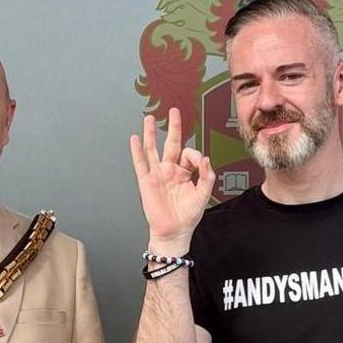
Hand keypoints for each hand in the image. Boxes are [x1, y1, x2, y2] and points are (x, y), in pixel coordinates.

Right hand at [128, 108, 213, 253]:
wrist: (174, 232)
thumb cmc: (188, 216)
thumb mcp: (203, 195)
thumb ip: (206, 176)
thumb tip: (205, 158)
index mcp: (184, 172)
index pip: (189, 154)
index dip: (195, 155)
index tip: (199, 162)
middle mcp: (170, 170)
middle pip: (171, 143)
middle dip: (173, 127)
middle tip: (174, 111)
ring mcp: (157, 174)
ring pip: (153, 149)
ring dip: (151, 134)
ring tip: (149, 119)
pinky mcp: (146, 181)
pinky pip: (140, 163)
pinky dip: (137, 151)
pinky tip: (135, 139)